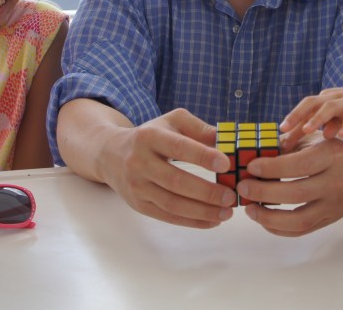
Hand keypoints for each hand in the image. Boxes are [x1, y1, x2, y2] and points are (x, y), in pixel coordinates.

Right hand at [98, 108, 236, 228]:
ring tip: (227, 211)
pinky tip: (213, 220)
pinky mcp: (138, 204)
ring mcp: (137, 186)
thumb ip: (200, 129)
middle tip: (231, 195)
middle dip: (207, 191)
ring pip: (172, 203)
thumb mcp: (172, 122)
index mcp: (149, 137)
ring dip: (203, 211)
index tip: (226, 164)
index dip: (203, 156)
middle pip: (176, 181)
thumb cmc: (151, 135)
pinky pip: (168, 216)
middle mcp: (139, 162)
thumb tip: (228, 141)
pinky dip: (192, 221)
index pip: (178, 147)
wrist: (111, 154)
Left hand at [236, 128, 342, 236]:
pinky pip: (302, 230)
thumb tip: (252, 157)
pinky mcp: (332, 219)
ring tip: (249, 208)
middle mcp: (337, 182)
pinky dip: (279, 228)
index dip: (271, 168)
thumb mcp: (316, 139)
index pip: (297, 165)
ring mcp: (336, 205)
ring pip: (299, 220)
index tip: (250, 166)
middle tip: (243, 187)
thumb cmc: (334, 149)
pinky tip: (263, 219)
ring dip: (268, 217)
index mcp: (333, 156)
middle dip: (263, 192)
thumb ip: (287, 147)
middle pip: (295, 194)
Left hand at [281, 82, 342, 143]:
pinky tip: (341, 136)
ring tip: (308, 131)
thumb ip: (331, 125)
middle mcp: (335, 96)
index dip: (292, 121)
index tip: (279, 137)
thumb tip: (322, 137)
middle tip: (285, 130)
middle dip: (297, 115)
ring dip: (318, 118)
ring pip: (330, 106)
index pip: (305, 109)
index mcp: (327, 99)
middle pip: (312, 103)